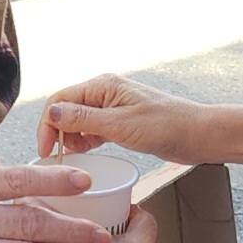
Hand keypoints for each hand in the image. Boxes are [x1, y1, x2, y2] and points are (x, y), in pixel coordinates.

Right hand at [38, 75, 211, 161]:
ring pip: (78, 121)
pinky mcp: (120, 121)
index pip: (60, 100)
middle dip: (59, 132)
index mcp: (103, 86)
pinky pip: (92, 129)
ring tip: (77, 155)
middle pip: (66, 110)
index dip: (48, 124)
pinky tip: (89, 151)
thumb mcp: (119, 125)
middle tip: (60, 156)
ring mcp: (112, 107)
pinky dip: (86, 140)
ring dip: (72, 138)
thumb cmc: (166, 126)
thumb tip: (52, 112)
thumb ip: (83, 119)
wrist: (197, 135)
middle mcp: (105, 92)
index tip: (46, 149)